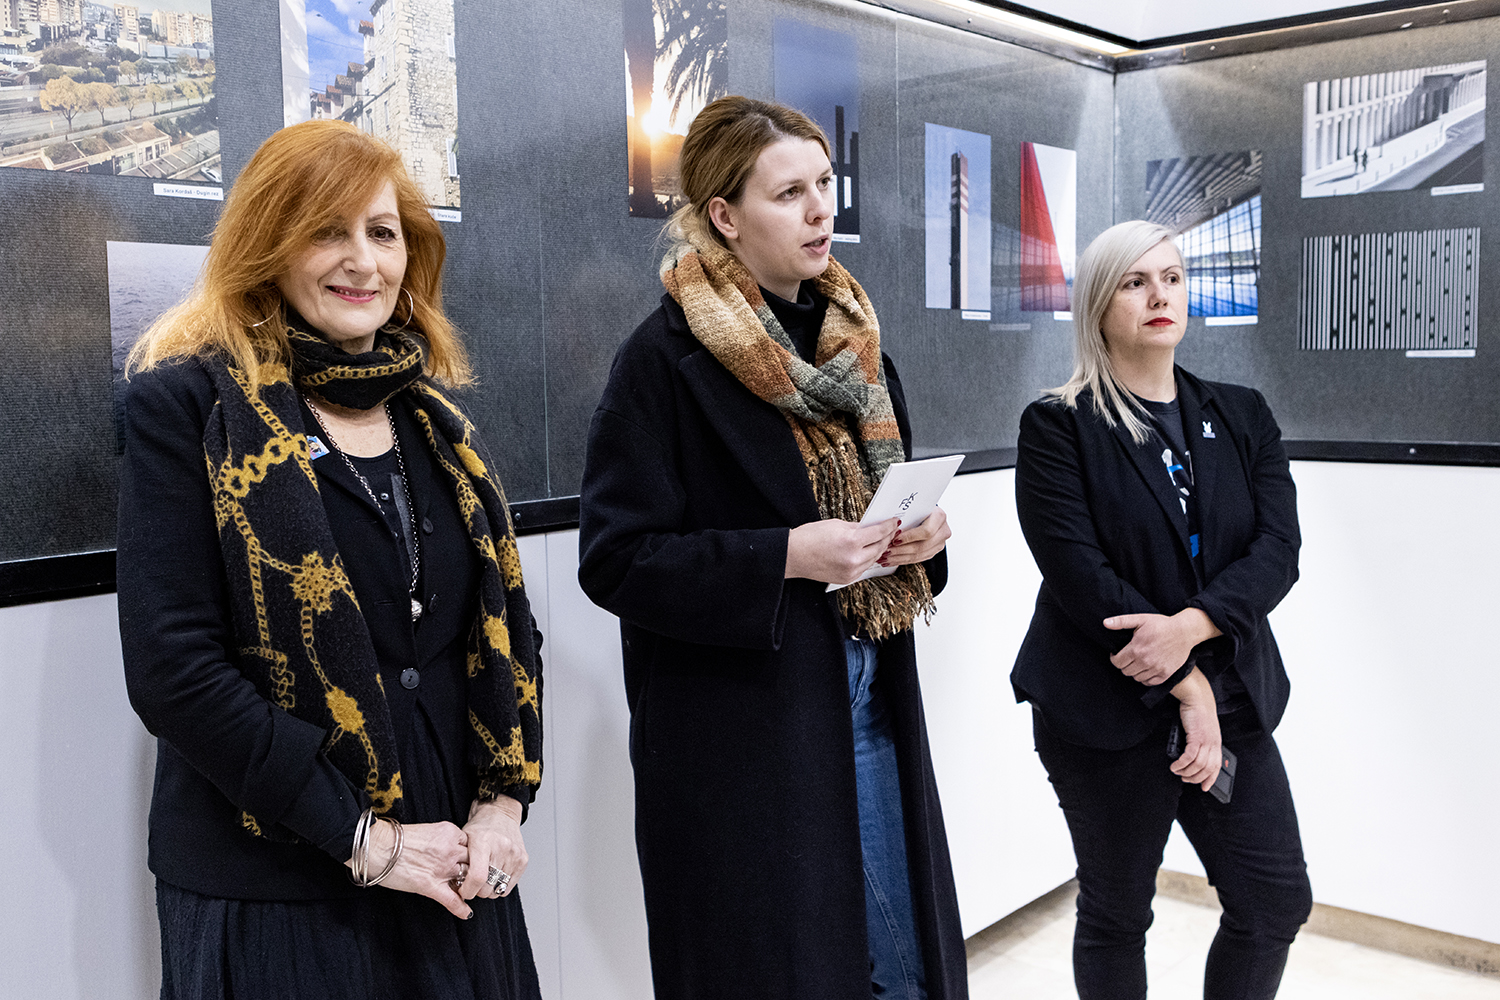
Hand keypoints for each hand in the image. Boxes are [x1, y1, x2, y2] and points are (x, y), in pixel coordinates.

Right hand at [349, 819, 471, 918]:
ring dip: (469, 886)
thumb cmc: (397, 838)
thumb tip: (449, 849)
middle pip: (474, 860)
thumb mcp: (428, 829)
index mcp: (449, 832)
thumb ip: (443, 838)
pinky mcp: (430, 886)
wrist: (377, 846)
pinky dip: (461, 908)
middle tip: (474, 876)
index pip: (471, 843)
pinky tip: (466, 913)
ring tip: (471, 891)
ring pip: (467, 879)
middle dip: (475, 868)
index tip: (468, 858)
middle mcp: (450, 850)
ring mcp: (442, 869)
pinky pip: (451, 899)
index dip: (470, 852)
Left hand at [459, 796, 527, 900]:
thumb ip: (460, 862)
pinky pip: (509, 887)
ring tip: (484, 876)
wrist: (500, 814)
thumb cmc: (480, 827)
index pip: (478, 877)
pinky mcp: (523, 860)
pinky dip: (500, 885)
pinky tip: (495, 874)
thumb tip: (457, 887)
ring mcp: (515, 855)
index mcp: (483, 842)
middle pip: (487, 887)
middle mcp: (502, 848)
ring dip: (489, 889)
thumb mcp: (463, 840)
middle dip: (476, 890)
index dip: (468, 890)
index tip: (463, 891)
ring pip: (498, 890)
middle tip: (472, 882)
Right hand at [785, 517, 899, 584]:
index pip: (879, 532)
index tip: (894, 521)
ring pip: (874, 559)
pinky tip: (870, 552)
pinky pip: (864, 568)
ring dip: (880, 549)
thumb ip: (857, 527)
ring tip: (883, 540)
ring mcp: (851, 571)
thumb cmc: (810, 537)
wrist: (793, 556)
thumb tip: (871, 527)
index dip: (889, 526)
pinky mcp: (847, 579)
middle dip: (887, 537)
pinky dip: (869, 559)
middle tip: (891, 530)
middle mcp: (854, 558)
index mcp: (851, 541)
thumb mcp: (836, 525)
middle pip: (880, 547)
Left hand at [877, 507, 950, 567]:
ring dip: (900, 557)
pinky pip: (918, 559)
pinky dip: (903, 560)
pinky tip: (892, 560)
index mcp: (939, 517)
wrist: (927, 512)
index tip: (895, 540)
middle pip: (922, 546)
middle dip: (901, 550)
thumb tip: (889, 527)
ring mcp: (940, 543)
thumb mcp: (913, 508)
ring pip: (919, 555)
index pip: (926, 531)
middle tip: (886, 551)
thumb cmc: (918, 508)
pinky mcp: (934, 551)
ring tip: (886, 558)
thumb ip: (905, 516)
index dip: (910, 537)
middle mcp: (943, 531)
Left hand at [1103, 608, 1221, 685]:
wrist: (1184, 632)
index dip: (1114, 658)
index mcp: (1136, 649)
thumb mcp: (1140, 619)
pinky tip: (1146, 669)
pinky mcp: (1165, 674)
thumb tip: (1105, 623)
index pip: (1117, 662)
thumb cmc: (1162, 624)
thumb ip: (1121, 622)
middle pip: (1125, 671)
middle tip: (1128, 657)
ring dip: (1134, 671)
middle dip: (1123, 664)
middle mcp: (1145, 661)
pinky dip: (1145, 678)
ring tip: (1137, 662)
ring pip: (1136, 678)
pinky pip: (1149, 682)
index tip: (1117, 654)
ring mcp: (1156, 669)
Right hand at [1170, 668, 1222, 791]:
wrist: (1197, 698)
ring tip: (1177, 771)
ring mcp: (1206, 741)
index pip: (1216, 766)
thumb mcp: (1203, 729)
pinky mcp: (1196, 737)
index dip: (1211, 779)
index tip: (1204, 787)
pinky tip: (1175, 765)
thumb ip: (1202, 742)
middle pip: (1207, 769)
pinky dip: (1182, 764)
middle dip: (1195, 778)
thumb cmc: (1198, 711)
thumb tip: (1192, 755)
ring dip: (1186, 772)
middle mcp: (1213, 744)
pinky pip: (1190, 756)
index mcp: (1216, 743)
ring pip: (1198, 765)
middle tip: (1185, 779)